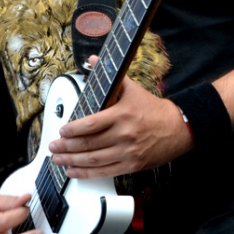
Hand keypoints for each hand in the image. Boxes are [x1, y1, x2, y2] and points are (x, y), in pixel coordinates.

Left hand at [49, 60, 192, 178]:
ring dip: (72, 162)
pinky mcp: (131, 165)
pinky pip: (105, 172)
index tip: (62, 131)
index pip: (90, 124)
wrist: (178, 128)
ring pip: (94, 160)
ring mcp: (128, 152)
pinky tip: (75, 172)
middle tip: (54, 147)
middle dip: (66, 147)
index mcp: (121, 114)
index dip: (72, 130)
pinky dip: (87, 173)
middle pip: (88, 144)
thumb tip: (93, 60)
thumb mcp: (132, 88)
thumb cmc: (154, 109)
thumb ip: (111, 77)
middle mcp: (124, 134)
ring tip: (58, 160)